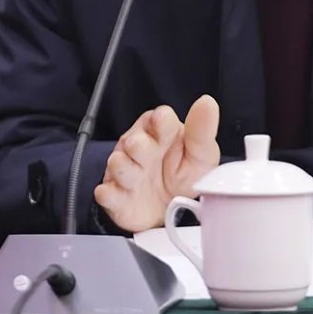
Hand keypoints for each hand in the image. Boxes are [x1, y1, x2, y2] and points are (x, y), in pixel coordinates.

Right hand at [94, 94, 219, 232]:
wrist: (166, 211)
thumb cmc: (182, 175)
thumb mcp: (201, 156)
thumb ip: (202, 131)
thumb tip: (207, 102)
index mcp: (162, 131)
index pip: (159, 117)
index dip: (161, 121)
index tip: (161, 121)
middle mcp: (140, 147)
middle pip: (135, 140)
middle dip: (140, 146)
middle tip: (147, 152)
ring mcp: (125, 171)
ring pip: (118, 163)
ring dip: (126, 169)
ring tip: (137, 176)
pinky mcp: (115, 196)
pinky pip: (105, 192)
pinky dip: (108, 193)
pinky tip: (113, 193)